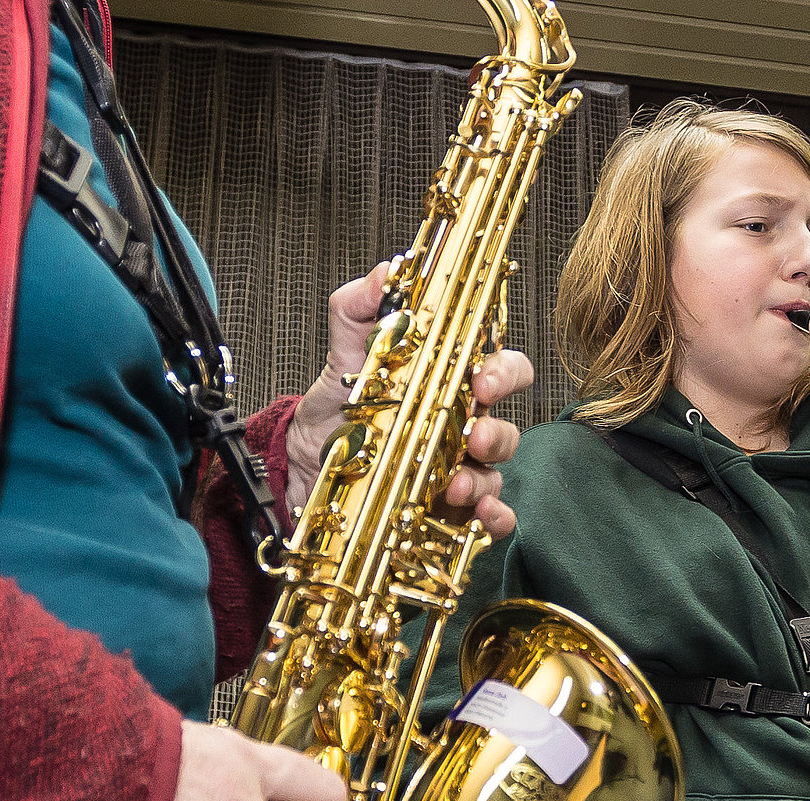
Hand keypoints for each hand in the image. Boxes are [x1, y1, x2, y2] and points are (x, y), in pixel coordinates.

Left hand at [284, 261, 533, 535]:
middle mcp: (464, 428)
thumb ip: (360, 308)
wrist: (303, 462)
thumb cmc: (338, 405)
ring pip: (496, 475)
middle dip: (497, 433)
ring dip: (483, 482)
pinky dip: (493, 521)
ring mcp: (459, 471)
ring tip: (452, 487)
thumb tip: (386, 270)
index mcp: (452, 384)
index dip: (504, 373)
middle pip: (507, 427)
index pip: (502, 369)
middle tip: (472, 437)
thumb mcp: (344, 353)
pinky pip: (488, 519)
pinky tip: (479, 518)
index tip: (481, 380)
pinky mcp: (447, 512)